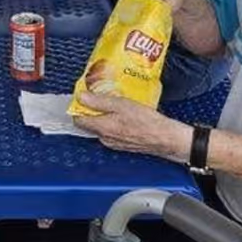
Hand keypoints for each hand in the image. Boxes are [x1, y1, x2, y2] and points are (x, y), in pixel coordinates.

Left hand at [71, 92, 190, 162]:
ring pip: (101, 128)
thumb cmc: (145, 121)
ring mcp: (113, 143)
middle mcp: (104, 138)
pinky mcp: (123, 144)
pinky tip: (123, 115)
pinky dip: (113, 123)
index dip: (78, 107)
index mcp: (101, 128)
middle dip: (90, 111)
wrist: (164, 138)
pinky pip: (111, 132)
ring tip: (113, 104)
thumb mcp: (120, 104)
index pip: (78, 120)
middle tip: (99, 98)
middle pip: (88, 124)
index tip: (83, 97)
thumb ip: (98, 101)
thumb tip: (81, 97)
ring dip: (103, 117)